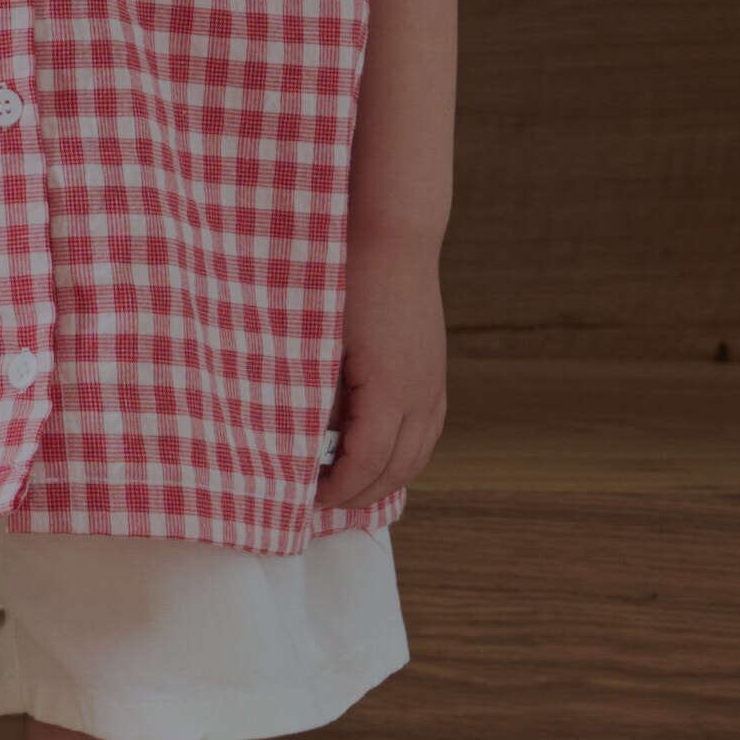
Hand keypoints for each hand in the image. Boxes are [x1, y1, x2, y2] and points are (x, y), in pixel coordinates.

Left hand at [318, 227, 445, 516]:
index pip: (364, 464)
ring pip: (417, 456)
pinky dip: (402, 457)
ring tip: (345, 488)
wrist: (394, 236)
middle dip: (358, 495)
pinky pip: (425, 434)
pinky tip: (375, 457)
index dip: (335, 489)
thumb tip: (305, 444)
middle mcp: (422, 396)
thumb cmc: (348, 282)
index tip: (304, 497)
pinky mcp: (435, 375)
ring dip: (383, 480)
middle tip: (320, 503)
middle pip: (396, 470)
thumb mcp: (320, 343)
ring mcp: (434, 386)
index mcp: (390, 392)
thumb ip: (315, 398)